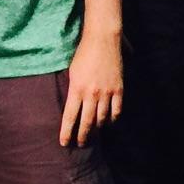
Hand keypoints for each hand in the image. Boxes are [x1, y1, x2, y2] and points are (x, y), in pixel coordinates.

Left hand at [59, 29, 123, 145]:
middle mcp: (91, 94)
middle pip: (86, 122)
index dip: (66, 132)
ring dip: (97, 129)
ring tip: (93, 135)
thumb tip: (73, 108)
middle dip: (82, 136)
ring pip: (101, 119)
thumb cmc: (83, 54)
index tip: (64, 143)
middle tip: (80, 144)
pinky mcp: (118, 89)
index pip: (69, 117)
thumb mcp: (72, 73)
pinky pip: (116, 111)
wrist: (102, 39)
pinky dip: (112, 119)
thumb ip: (73, 91)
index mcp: (76, 89)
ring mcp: (106, 92)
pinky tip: (108, 122)